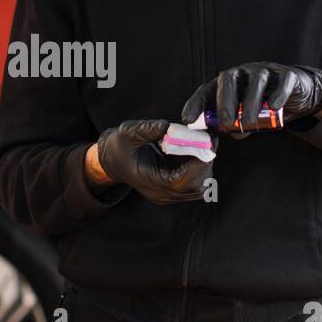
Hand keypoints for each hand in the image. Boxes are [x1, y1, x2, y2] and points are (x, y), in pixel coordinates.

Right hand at [95, 119, 215, 203]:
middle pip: (196, 188)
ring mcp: (168, 195)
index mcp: (150, 182)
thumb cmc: (119, 147)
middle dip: (206, 164)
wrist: (112, 161)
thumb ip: (146, 130)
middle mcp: (162, 194)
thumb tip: (166, 126)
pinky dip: (200, 168)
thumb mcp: (127, 133)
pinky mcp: (174, 191)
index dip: (198, 164)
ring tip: (202, 144)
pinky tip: (195, 151)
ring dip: (205, 166)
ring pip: (199, 188)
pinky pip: (195, 185)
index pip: (182, 181)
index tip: (207, 143)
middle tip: (209, 140)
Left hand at [181, 62, 321, 139]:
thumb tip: (227, 134)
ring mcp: (266, 71)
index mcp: (229, 83)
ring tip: (249, 124)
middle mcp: (244, 73)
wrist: (299, 95)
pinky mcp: (288, 75)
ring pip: (256, 80)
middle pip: (229, 78)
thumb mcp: (245, 118)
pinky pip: (283, 80)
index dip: (196, 103)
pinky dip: (278, 93)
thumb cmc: (265, 106)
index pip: (208, 89)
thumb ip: (234, 126)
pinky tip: (274, 107)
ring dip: (250, 102)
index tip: (188, 119)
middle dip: (225, 101)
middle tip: (226, 123)